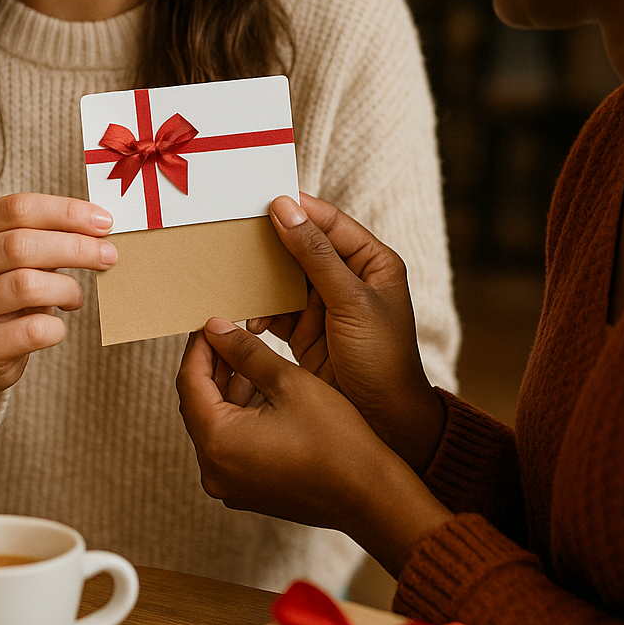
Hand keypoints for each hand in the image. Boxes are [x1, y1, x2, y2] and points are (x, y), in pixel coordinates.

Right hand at [0, 193, 116, 427]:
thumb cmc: (3, 294)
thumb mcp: (12, 259)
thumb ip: (44, 238)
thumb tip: (100, 228)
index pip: (16, 208)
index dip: (65, 211)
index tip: (103, 222)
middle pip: (20, 245)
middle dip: (75, 248)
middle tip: (108, 256)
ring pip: (26, 286)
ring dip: (66, 289)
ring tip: (75, 297)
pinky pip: (32, 331)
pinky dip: (57, 328)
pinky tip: (56, 327)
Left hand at [177, 321, 449, 574]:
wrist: (370, 495)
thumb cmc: (337, 441)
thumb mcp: (290, 382)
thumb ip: (246, 352)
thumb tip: (217, 329)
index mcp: (218, 442)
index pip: (189, 381)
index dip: (200, 346)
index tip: (212, 323)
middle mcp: (214, 470)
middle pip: (198, 405)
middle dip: (213, 367)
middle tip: (229, 335)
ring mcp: (230, 485)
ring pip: (216, 424)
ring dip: (229, 391)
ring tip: (250, 359)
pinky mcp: (247, 490)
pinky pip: (231, 446)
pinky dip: (241, 417)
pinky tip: (263, 393)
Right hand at [247, 194, 444, 473]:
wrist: (385, 423)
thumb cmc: (383, 360)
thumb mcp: (350, 302)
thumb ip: (316, 255)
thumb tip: (285, 209)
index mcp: (373, 263)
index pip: (330, 223)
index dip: (298, 210)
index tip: (262, 202)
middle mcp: (349, 280)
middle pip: (303, 247)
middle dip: (272, 245)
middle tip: (238, 237)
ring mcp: (326, 307)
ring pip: (285, 279)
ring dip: (262, 281)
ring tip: (238, 278)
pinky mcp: (306, 333)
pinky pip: (276, 311)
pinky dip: (261, 313)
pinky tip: (250, 321)